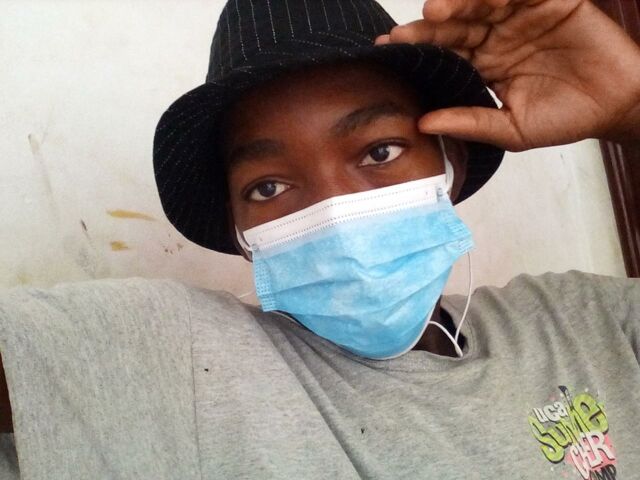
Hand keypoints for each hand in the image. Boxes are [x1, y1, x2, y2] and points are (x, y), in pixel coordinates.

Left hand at [376, 0, 639, 150]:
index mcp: (483, 66)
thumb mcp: (511, 129)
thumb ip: (469, 122)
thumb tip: (423, 125)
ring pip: (484, 4)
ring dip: (460, 4)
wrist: (615, 106)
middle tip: (404, 33)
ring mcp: (522, 18)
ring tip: (436, 11)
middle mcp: (497, 38)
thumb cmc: (564, 118)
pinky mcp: (552, 2)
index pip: (445, 54)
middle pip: (457, 27)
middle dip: (430, 28)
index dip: (420, 50)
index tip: (390, 50)